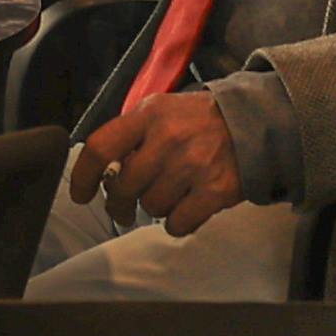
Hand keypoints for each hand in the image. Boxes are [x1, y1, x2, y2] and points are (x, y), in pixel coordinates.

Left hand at [62, 91, 252, 235]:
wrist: (254, 124)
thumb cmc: (198, 122)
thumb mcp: (160, 111)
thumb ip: (131, 135)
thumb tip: (102, 172)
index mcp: (148, 116)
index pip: (100, 148)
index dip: (83, 177)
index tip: (81, 195)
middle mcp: (167, 139)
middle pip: (122, 186)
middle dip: (118, 203)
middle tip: (123, 208)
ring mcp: (192, 166)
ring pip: (150, 207)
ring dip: (154, 207)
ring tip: (169, 194)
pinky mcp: (215, 191)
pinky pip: (177, 223)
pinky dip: (177, 223)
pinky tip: (186, 209)